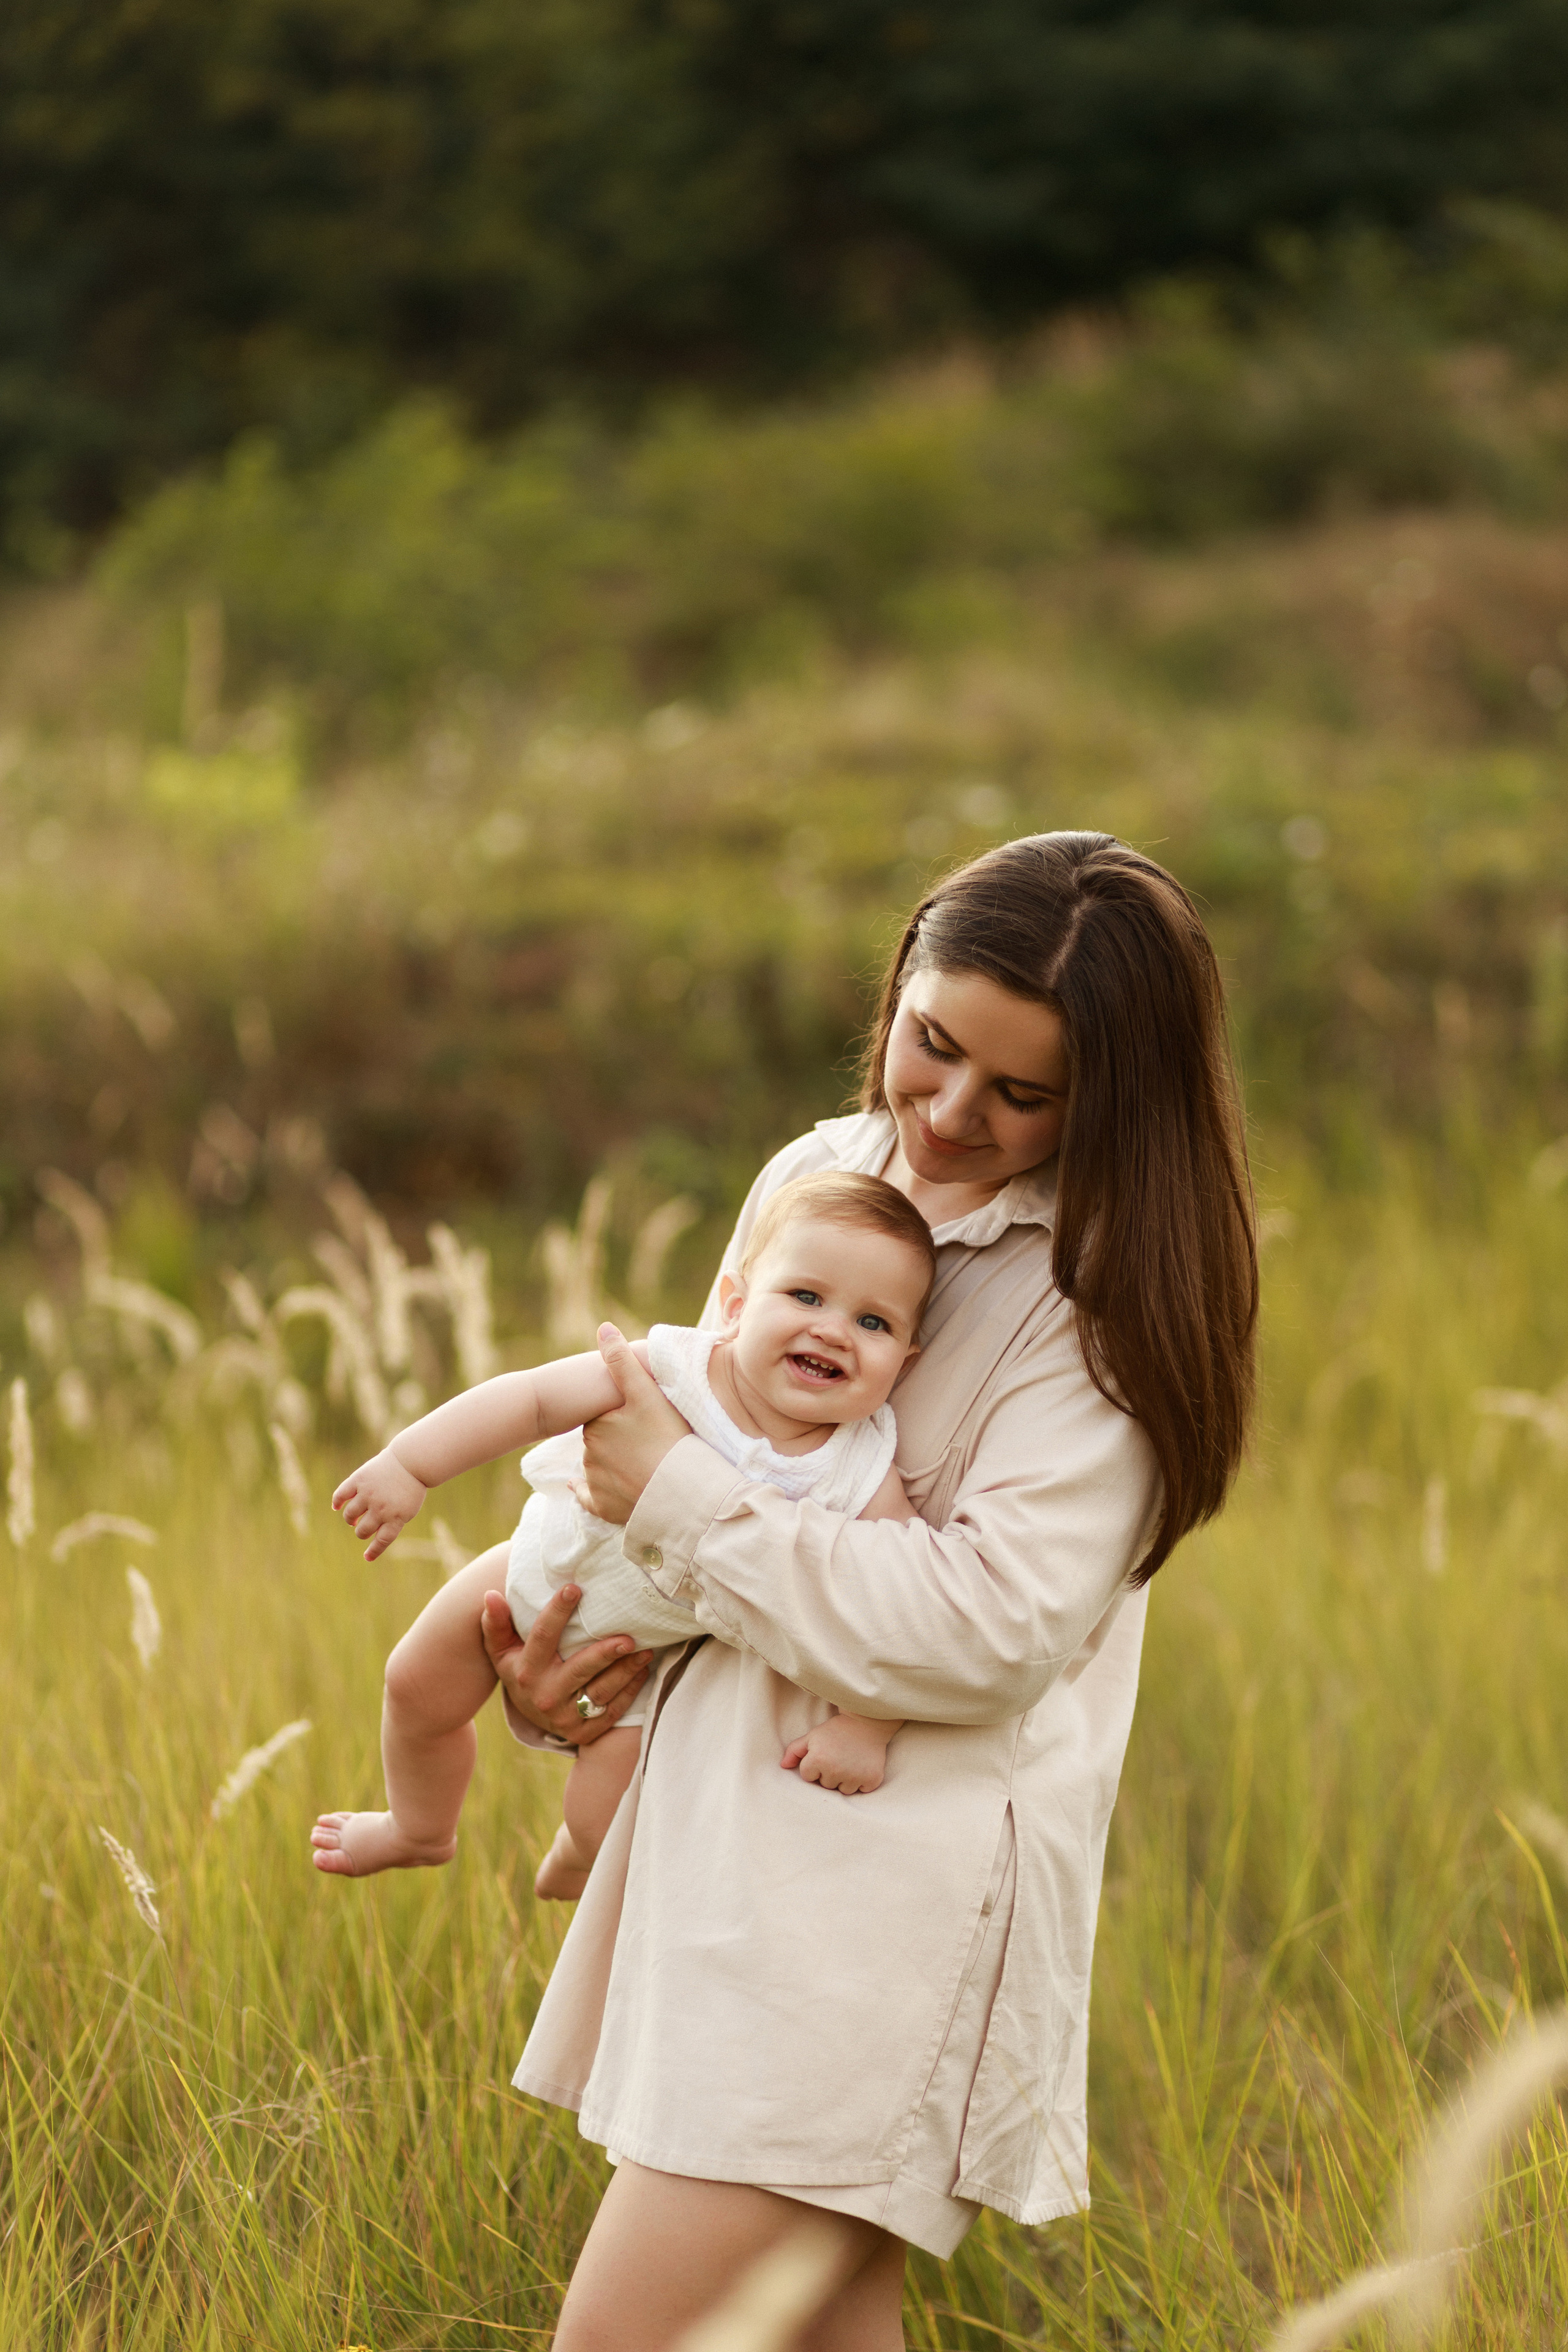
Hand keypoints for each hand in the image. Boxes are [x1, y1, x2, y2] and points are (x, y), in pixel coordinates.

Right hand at [333, 1447, 426, 1560]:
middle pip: (363, 1530)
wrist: (410, 1461)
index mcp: (396, 1518)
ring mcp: (369, 1493)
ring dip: (350, 1519)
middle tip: (361, 1527)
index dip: (373, 1551)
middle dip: (361, 1532)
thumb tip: (371, 1537)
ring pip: (349, 1515)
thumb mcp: (408, 1509)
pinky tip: (337, 1506)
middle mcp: (381, 1508)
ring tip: (353, 1518)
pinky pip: (341, 1495)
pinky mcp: (359, 1480)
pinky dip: (337, 1502)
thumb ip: (391, 1523)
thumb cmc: (410, 1488)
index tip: (367, 1557)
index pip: (382, 1540)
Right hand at [479, 1579, 652, 1744]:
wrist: (531, 1717)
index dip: (558, 1612)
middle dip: (606, 1653)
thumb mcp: (502, 1651)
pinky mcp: (585, 1733)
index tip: (575, 1588)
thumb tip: (491, 1595)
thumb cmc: (520, 1670)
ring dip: (627, 1671)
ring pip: (602, 1692)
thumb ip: (496, 1624)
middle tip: (629, 1637)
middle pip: (581, 1669)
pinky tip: (642, 1671)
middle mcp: (546, 1697)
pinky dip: (630, 1691)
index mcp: (526, 1673)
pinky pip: (613, 1711)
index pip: (543, 1637)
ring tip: (645, 1651)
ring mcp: (566, 1718)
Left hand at [577, 1323, 690, 1525]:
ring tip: (642, 1464)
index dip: (621, 1414)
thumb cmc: (668, 1438)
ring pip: (600, 1467)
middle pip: (601, 1441)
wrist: (683, 1491)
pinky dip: (589, 1493)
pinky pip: (590, 1498)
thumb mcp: (646, 1393)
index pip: (603, 1416)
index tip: (641, 1418)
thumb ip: (621, 1361)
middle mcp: (589, 1454)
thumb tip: (603, 1327)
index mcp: (596, 1426)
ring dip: (613, 1465)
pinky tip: (590, 1489)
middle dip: (617, 1439)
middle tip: (647, 1441)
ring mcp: (595, 1483)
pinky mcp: (603, 1507)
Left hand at [780, 1713, 892, 1794]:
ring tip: (849, 1761)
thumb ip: (794, 1751)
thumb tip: (783, 1767)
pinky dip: (862, 1781)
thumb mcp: (812, 1736)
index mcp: (818, 1760)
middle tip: (838, 1757)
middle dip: (829, 1774)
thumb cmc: (836, 1730)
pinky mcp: (872, 1779)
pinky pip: (862, 1790)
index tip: (824, 1754)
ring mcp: (855, 1776)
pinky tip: (861, 1766)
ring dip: (845, 1780)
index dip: (814, 1766)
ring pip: (843, 1791)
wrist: (867, 1723)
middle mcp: (835, 1770)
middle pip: (825, 1785)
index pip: (807, 1777)